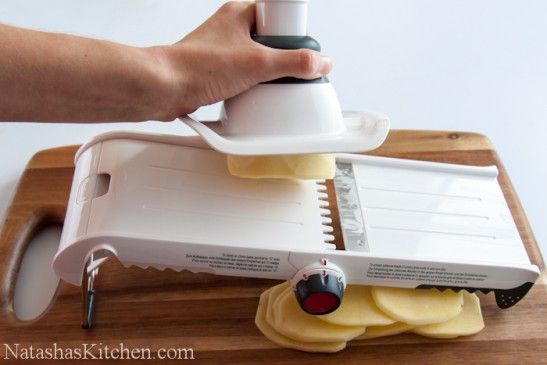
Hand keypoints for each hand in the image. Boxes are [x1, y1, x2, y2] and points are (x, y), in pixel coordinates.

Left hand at [151, 1, 332, 118]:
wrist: (164, 89)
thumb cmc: (196, 67)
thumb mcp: (257, 64)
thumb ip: (294, 62)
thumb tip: (319, 62)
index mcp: (241, 13)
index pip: (282, 16)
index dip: (294, 36)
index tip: (299, 53)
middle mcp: (233, 29)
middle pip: (274, 41)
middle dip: (281, 61)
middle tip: (280, 72)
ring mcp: (225, 51)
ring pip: (259, 61)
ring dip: (265, 76)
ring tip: (263, 85)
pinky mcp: (219, 71)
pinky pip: (245, 77)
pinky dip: (251, 87)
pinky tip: (250, 95)